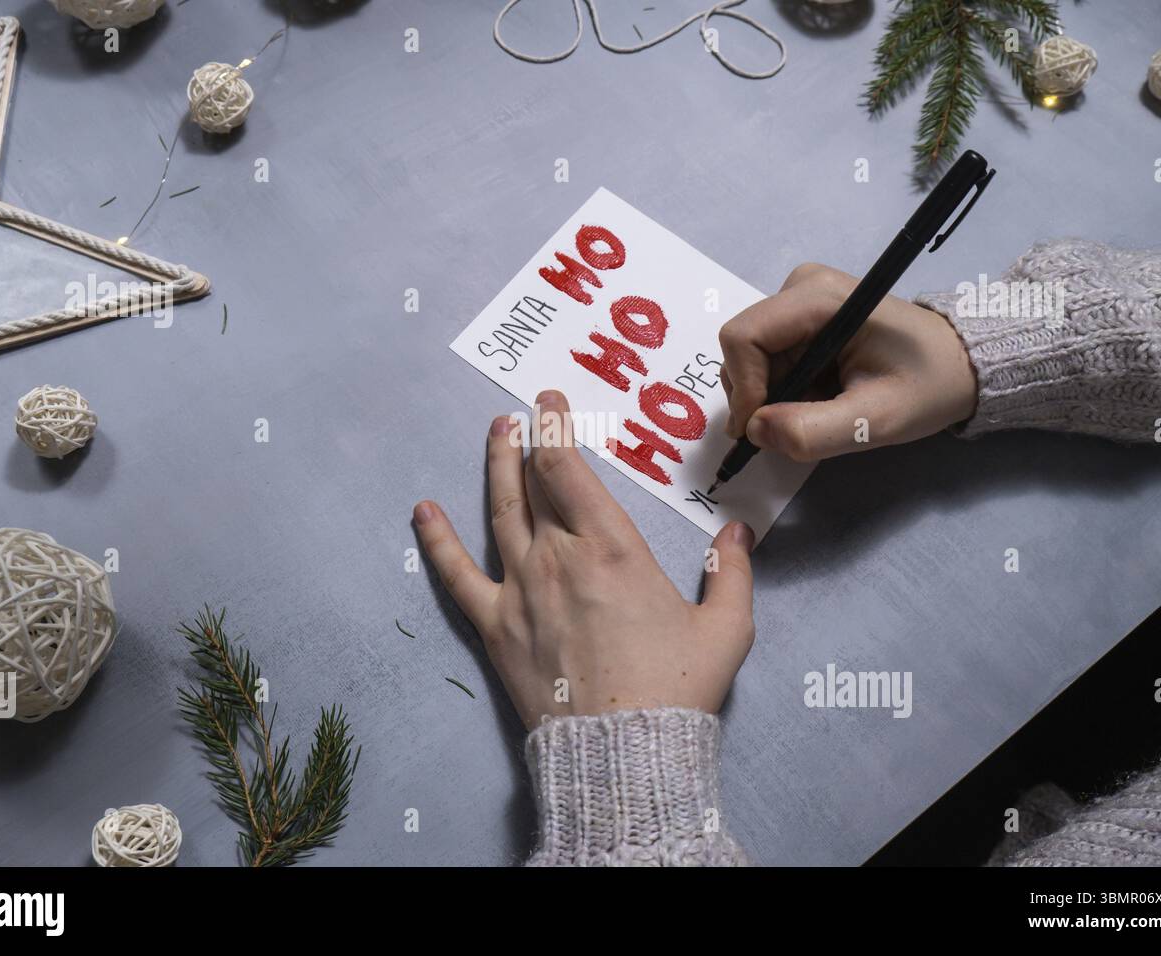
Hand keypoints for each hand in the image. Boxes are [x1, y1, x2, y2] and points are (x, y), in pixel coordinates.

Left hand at [413, 390, 755, 729]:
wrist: (623, 752)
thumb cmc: (677, 690)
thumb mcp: (727, 629)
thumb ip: (731, 573)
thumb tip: (737, 534)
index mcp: (612, 548)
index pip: (570, 468)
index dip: (556, 427)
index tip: (550, 402)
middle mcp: (558, 557)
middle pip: (533, 482)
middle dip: (528, 440)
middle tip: (524, 414)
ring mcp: (521, 590)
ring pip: (500, 512)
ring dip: (495, 468)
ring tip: (495, 434)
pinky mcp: (497, 627)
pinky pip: (457, 575)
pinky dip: (437, 541)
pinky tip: (423, 512)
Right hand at [719, 262, 978, 460]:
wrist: (957, 365)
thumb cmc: (926, 385)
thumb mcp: (875, 420)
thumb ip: (812, 432)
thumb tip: (754, 431)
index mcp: (818, 297)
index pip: (742, 337)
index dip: (743, 389)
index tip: (761, 430)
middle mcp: (800, 287)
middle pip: (741, 350)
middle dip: (759, 397)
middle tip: (798, 427)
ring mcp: (798, 301)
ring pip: (749, 361)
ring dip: (771, 398)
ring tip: (819, 409)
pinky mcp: (799, 318)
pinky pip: (765, 361)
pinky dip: (781, 390)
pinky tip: (818, 397)